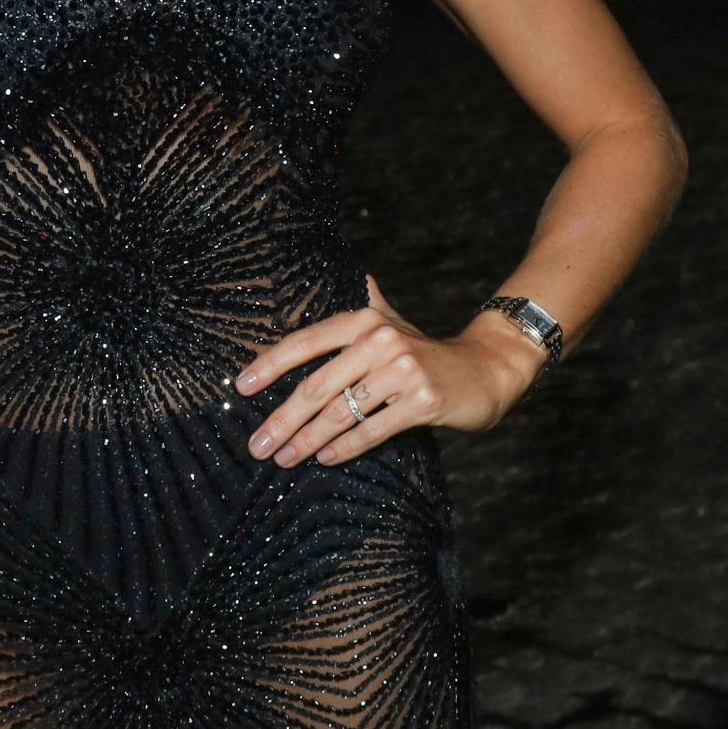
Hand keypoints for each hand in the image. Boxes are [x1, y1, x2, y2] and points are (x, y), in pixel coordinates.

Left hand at [234, 276, 546, 467]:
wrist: (487, 369)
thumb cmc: (426, 352)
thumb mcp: (390, 320)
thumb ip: (359, 303)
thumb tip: (333, 269)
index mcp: (364, 319)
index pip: (306, 342)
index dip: (269, 365)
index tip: (240, 388)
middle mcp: (380, 339)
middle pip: (317, 386)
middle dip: (282, 419)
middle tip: (257, 446)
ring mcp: (403, 370)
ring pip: (339, 412)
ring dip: (305, 441)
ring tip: (282, 459)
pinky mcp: (422, 401)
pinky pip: (371, 430)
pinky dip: (344, 448)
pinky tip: (324, 459)